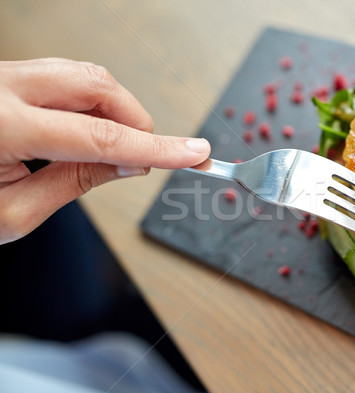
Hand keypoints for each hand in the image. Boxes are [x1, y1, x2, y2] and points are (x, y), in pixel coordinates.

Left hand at [0, 58, 210, 243]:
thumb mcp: (13, 212)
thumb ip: (77, 182)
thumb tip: (130, 162)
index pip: (99, 135)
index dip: (156, 147)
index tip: (192, 153)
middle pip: (97, 84)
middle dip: (135, 119)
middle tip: (144, 156)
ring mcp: (2, 76)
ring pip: (84, 75)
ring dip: (114, 110)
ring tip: (112, 150)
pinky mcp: (6, 77)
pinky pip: (64, 77)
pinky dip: (91, 103)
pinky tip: (89, 131)